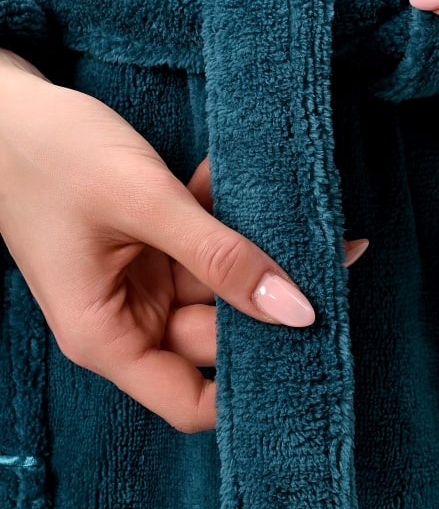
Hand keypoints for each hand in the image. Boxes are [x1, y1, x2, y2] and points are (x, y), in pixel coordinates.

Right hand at [0, 50, 317, 432]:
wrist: (7, 108)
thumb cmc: (51, 157)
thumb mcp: (142, 203)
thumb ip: (220, 255)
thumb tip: (295, 309)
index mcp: (107, 335)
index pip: (190, 399)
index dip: (250, 387)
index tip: (312, 346)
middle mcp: (128, 315)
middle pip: (218, 336)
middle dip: (270, 298)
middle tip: (334, 256)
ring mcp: (143, 277)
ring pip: (222, 281)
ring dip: (256, 245)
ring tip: (302, 212)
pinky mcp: (153, 241)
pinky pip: (207, 241)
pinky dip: (227, 213)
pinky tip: (239, 177)